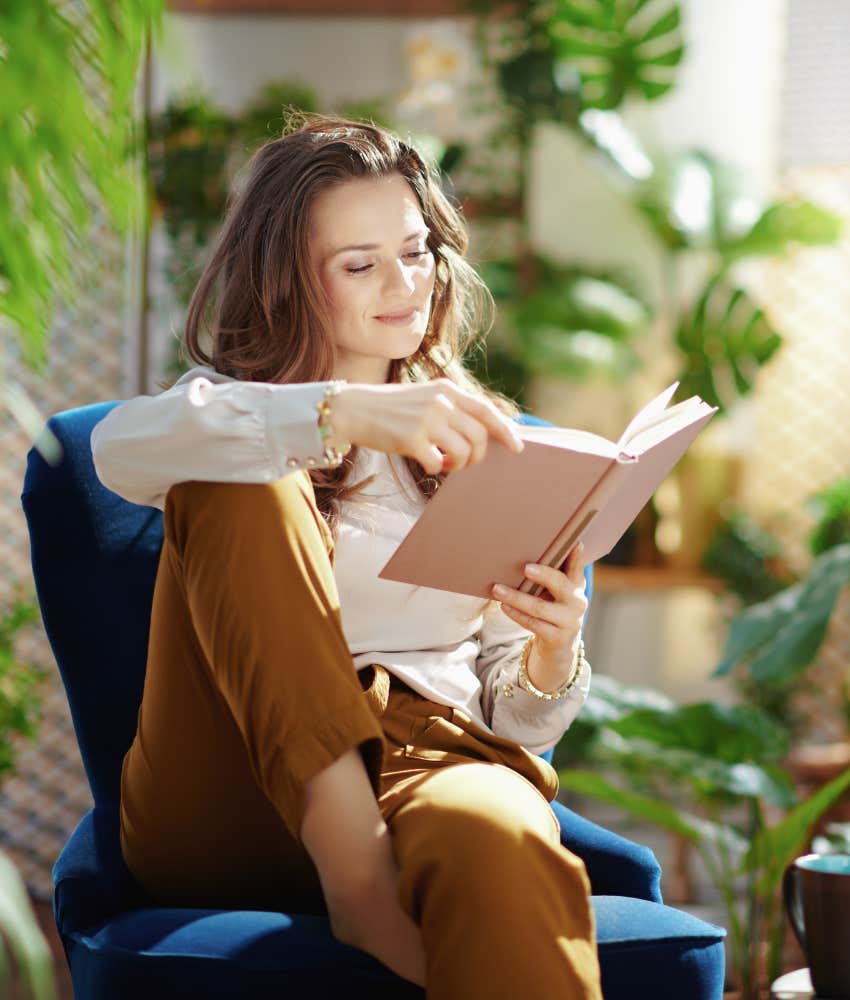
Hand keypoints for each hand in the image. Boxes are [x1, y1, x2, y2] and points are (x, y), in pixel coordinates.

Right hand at [328, 378, 524, 474]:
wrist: (354, 409)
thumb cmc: (391, 409)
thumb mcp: (425, 397)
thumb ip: (451, 408)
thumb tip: (482, 432)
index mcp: (446, 389)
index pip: (486, 411)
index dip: (505, 430)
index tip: (517, 446)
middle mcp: (440, 402)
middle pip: (479, 436)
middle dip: (477, 456)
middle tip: (464, 464)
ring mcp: (426, 420)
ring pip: (462, 452)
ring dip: (458, 465)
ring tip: (445, 464)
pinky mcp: (411, 439)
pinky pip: (437, 463)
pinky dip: (435, 469)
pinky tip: (427, 463)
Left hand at [490, 544, 587, 689]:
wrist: (559, 643)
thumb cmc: (554, 607)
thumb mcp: (558, 590)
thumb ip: (553, 573)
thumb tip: (531, 549)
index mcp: (577, 585)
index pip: (577, 568)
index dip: (576, 557)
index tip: (575, 544)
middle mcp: (577, 602)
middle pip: (560, 584)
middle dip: (543, 575)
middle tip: (525, 568)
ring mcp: (569, 621)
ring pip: (540, 607)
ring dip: (516, 597)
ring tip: (497, 588)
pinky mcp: (556, 637)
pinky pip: (532, 623)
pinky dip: (516, 614)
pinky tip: (503, 606)